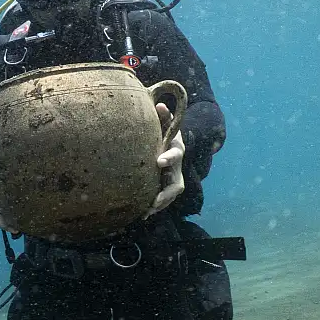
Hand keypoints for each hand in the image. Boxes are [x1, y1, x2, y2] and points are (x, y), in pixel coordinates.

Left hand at [147, 102, 184, 216]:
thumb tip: (159, 105)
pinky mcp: (165, 185)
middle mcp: (177, 166)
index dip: (169, 158)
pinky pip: (163, 199)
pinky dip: (155, 207)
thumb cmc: (163, 128)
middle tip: (155, 200)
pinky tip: (142, 215)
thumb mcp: (165, 120)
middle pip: (177, 183)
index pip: (176, 154)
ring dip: (161, 203)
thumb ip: (163, 114)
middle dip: (167, 193)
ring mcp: (173, 177)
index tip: (159, 161)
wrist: (169, 139)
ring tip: (148, 211)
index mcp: (177, 148)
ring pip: (171, 194)